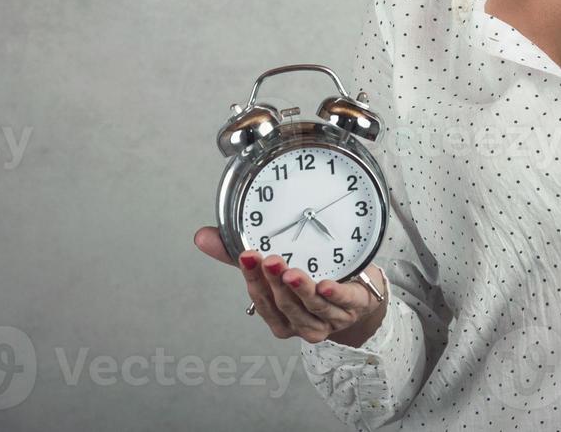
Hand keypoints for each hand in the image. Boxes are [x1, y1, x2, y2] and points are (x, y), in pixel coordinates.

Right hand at [193, 225, 388, 344]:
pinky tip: (326, 284)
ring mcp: (329, 318)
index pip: (262, 301)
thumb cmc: (310, 278)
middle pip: (286, 305)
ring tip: (291, 271)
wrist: (358, 291)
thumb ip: (240, 254)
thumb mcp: (274, 267)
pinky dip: (334, 294)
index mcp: (280, 316)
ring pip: (312, 307)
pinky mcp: (354, 306)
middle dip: (275, 283)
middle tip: (268, 259)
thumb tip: (202, 237)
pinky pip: (343, 303)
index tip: (247, 254)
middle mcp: (302, 322)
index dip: (253, 279)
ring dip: (301, 289)